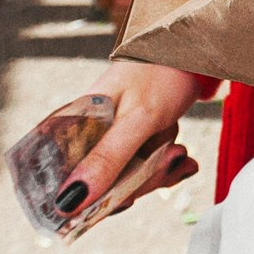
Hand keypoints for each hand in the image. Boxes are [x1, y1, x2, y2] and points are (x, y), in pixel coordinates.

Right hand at [41, 62, 203, 226]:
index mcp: (70, 131)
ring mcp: (111, 143)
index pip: (62, 183)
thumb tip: (67, 203)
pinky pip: (146, 172)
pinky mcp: (135, 145)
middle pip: (100, 189)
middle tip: (170, 157)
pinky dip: (169, 169)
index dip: (89, 202)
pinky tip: (186, 161)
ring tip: (179, 151)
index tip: (125, 198)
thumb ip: (107, 158)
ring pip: (128, 183)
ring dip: (159, 174)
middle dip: (140, 182)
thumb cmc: (159, 74)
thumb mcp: (137, 119)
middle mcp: (85, 140)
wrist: (191, 50)